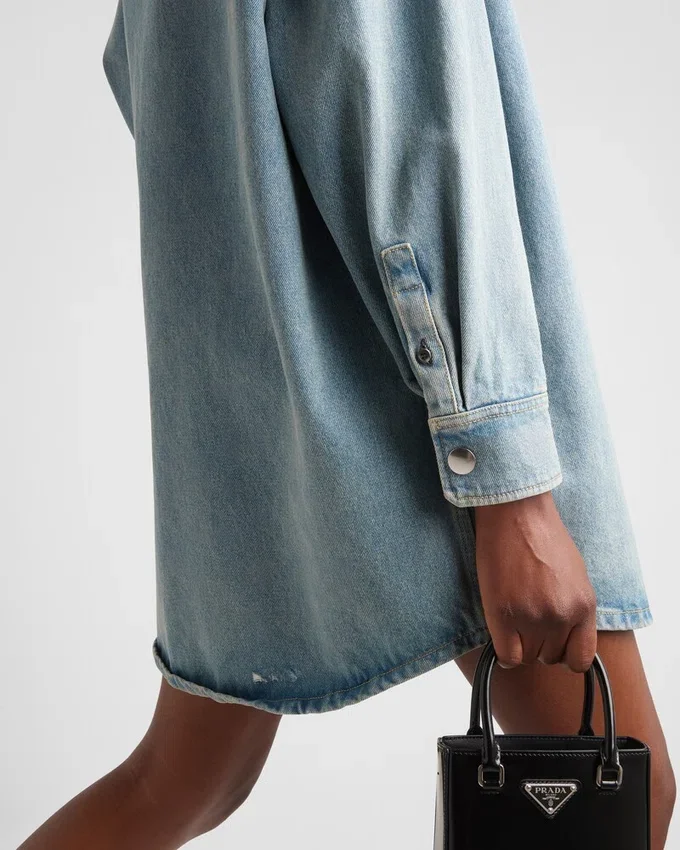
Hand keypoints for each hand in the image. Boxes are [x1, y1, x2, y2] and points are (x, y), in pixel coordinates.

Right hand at [473, 491, 596, 672]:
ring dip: (519, 643)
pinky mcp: (503, 614)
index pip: (581, 659)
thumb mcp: (575, 574)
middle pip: (550, 657)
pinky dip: (504, 652)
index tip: (552, 642)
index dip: (564, 654)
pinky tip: (501, 632)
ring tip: (512, 618)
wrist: (516, 512)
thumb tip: (564, 633)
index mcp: (584, 606)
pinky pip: (507, 656)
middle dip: (538, 644)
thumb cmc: (542, 535)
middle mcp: (562, 616)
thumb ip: (573, 607)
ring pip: (528, 657)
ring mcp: (533, 617)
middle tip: (526, 620)